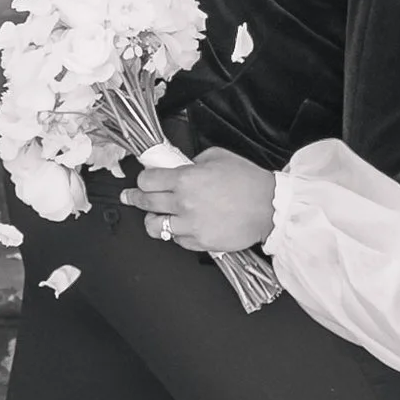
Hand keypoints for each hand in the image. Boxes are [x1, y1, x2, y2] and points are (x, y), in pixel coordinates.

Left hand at [126, 145, 275, 253]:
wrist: (269, 207)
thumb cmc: (248, 181)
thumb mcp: (218, 157)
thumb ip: (193, 162)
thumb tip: (181, 167)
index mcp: (185, 179)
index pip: (147, 180)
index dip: (143, 179)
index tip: (142, 180)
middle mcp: (183, 203)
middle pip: (145, 203)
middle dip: (134, 198)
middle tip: (129, 197)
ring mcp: (190, 226)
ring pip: (155, 227)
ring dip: (152, 220)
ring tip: (154, 217)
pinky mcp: (200, 243)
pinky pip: (176, 240)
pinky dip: (176, 233)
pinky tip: (182, 226)